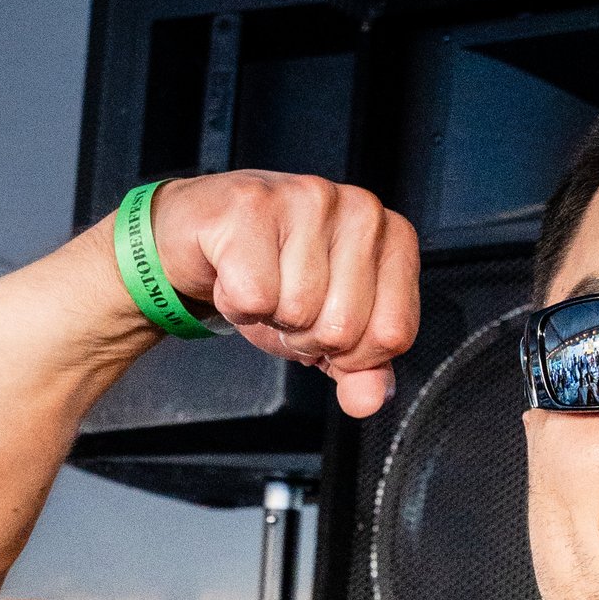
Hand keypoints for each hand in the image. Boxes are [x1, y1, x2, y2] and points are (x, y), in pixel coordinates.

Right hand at [142, 172, 420, 418]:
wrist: (204, 238)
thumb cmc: (273, 275)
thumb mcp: (327, 332)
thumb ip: (360, 371)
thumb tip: (368, 401)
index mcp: (394, 239)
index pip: (394, 334)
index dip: (351, 353)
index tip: (326, 322)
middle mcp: (362, 210)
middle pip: (344, 328)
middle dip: (305, 336)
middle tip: (286, 303)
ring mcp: (309, 198)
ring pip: (299, 311)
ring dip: (269, 317)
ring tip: (262, 284)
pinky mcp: (253, 204)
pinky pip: (254, 296)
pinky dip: (236, 303)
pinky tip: (235, 272)